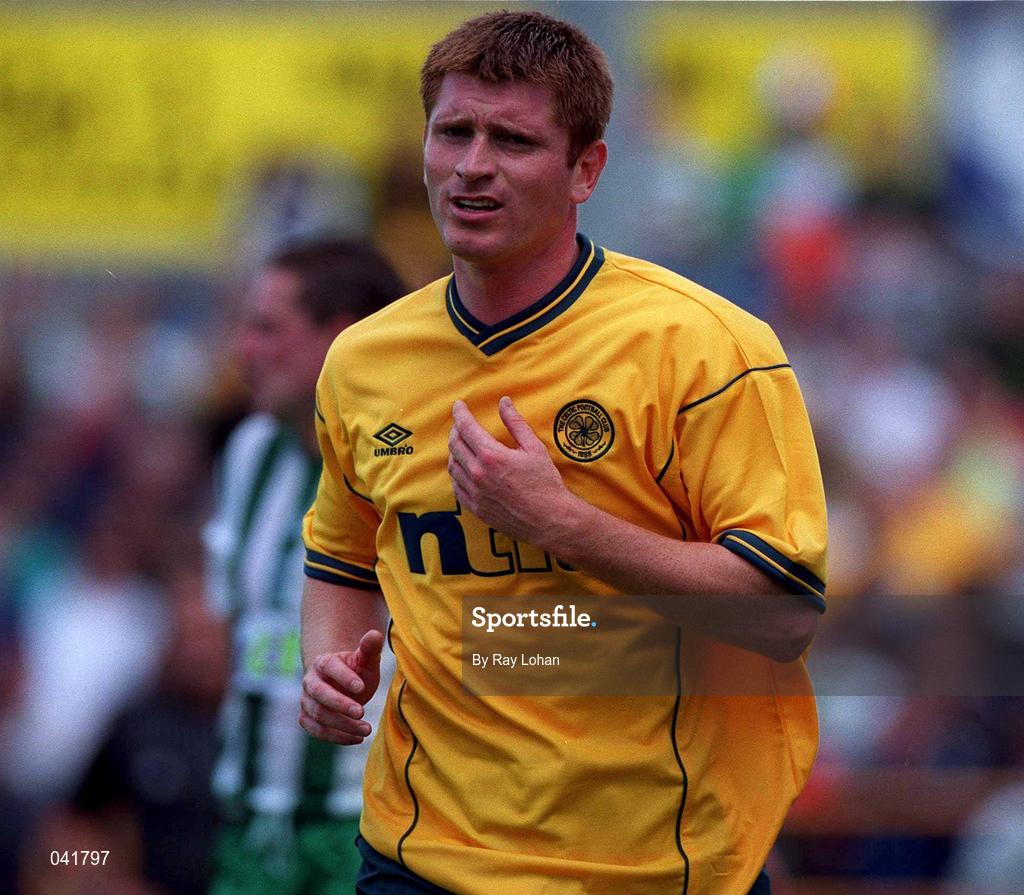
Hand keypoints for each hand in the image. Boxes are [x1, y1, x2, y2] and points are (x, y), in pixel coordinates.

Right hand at [298, 629, 383, 744]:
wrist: (343, 687)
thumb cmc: (357, 672)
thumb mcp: (366, 660)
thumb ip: (370, 648)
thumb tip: (375, 634)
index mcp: (324, 662)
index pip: (329, 667)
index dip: (343, 677)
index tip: (362, 686)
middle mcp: (310, 681)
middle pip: (319, 694)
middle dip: (340, 704)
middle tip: (362, 712)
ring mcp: (306, 701)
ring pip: (318, 715)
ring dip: (342, 725)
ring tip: (367, 729)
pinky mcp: (307, 719)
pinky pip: (317, 731)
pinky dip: (336, 737)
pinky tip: (357, 738)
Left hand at [448, 396, 576, 547]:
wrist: (549, 520)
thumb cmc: (545, 483)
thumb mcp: (534, 448)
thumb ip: (515, 423)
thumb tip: (504, 402)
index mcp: (491, 455)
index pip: (466, 427)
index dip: (460, 413)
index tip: (458, 405)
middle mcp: (478, 473)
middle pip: (455, 445)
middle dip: (456, 430)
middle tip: (462, 424)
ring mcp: (475, 492)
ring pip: (453, 466)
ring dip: (455, 451)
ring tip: (463, 445)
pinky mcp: (476, 508)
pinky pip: (456, 487)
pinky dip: (457, 474)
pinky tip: (465, 469)